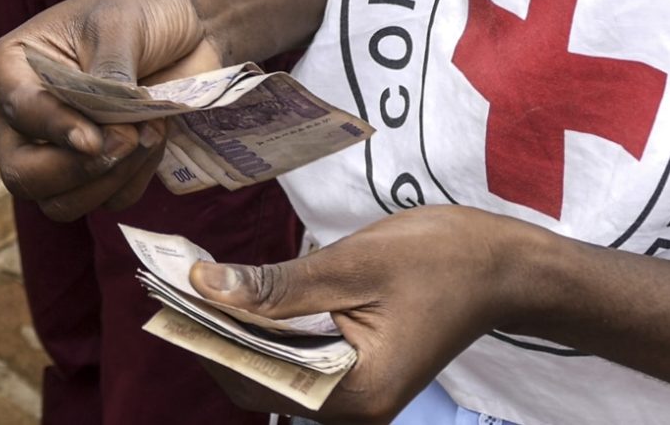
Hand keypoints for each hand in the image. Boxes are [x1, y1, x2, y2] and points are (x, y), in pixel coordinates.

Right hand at [0, 0, 215, 220]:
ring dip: (111, 179)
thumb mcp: (118, 26)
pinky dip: (135, 178)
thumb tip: (103, 135)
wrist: (188, 24)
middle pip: (22, 176)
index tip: (93, 140)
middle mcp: (23, 117)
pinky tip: (153, 137)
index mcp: (11, 69)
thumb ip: (105, 79)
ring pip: (60, 203)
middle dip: (77, 170)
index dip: (54, 129)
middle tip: (128, 139)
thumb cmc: (142, 12)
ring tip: (148, 131)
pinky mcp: (95, 171)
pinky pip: (106, 201)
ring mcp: (56, 150)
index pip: (16, 111)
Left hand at [187, 205, 545, 422]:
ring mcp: (351, 395)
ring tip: (197, 284)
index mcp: (357, 393)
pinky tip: (240, 294)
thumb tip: (204, 284)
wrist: (502, 267)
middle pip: (257, 379)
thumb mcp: (352, 265)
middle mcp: (351, 409)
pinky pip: (290, 359)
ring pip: (269, 370)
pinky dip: (262, 330)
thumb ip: (275, 285)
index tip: (168, 296)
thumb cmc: (441, 260)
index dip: (207, 338)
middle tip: (174, 283)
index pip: (255, 378)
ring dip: (234, 330)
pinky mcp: (349, 374)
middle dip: (213, 333)